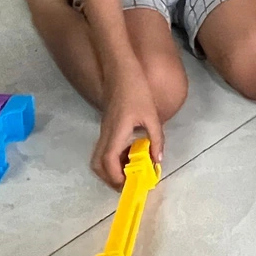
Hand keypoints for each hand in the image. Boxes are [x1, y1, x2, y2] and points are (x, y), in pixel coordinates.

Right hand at [93, 71, 162, 188]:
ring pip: (98, 158)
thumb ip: (156, 139)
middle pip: (98, 165)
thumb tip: (157, 160)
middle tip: (129, 183)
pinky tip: (131, 156)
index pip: (108, 163)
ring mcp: (104, 131)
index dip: (117, 178)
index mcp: (116, 133)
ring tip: (131, 172)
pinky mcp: (107, 128)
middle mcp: (106, 135)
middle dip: (110, 179)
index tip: (131, 185)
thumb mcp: (152, 116)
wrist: (120, 70)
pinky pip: (105, 150)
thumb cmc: (136, 90)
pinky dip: (115, 159)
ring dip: (112, 170)